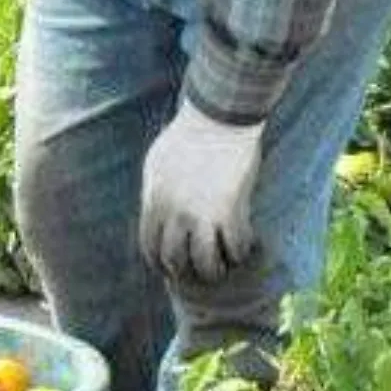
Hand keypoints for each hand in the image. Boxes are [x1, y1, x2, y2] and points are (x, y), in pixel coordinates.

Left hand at [139, 103, 265, 283]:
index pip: (149, 245)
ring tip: (219, 268)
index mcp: (154, 200)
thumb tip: (155, 216)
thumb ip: (154, 193)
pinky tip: (240, 249)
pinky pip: (235, 246)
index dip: (158, 262)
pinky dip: (239, 253)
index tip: (167, 268)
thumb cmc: (186, 136)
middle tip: (195, 271)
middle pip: (175, 258)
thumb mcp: (156, 164)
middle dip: (183, 270)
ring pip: (205, 262)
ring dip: (212, 270)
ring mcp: (203, 214)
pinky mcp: (231, 210)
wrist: (218, 120)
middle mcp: (175, 212)